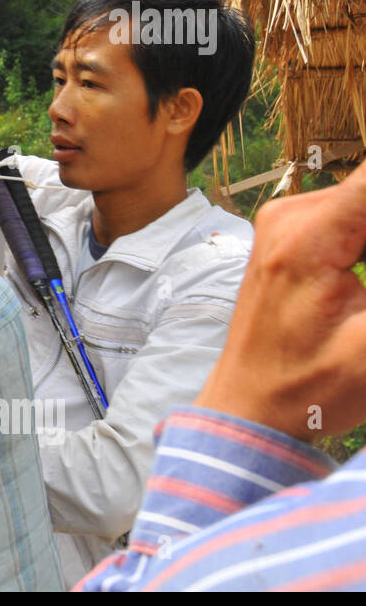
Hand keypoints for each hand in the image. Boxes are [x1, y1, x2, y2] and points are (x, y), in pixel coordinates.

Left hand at [194, 162, 365, 440]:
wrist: (250, 404)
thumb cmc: (309, 386)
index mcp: (308, 237)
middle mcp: (290, 215)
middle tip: (365, 299)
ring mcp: (285, 220)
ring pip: (364, 201)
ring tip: (360, 300)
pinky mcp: (289, 233)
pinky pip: (350, 215)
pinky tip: (361, 283)